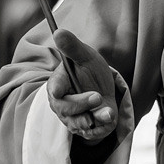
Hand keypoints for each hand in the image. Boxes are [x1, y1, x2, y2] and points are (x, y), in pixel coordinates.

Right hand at [47, 28, 116, 142]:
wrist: (104, 89)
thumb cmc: (89, 70)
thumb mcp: (84, 56)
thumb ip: (72, 46)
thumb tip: (58, 31)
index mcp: (57, 84)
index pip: (54, 90)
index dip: (57, 91)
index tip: (60, 90)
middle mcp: (62, 104)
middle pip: (65, 109)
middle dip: (81, 104)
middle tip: (97, 97)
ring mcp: (72, 119)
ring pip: (79, 123)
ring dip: (94, 117)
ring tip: (107, 110)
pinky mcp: (86, 129)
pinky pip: (92, 132)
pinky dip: (102, 124)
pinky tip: (109, 115)